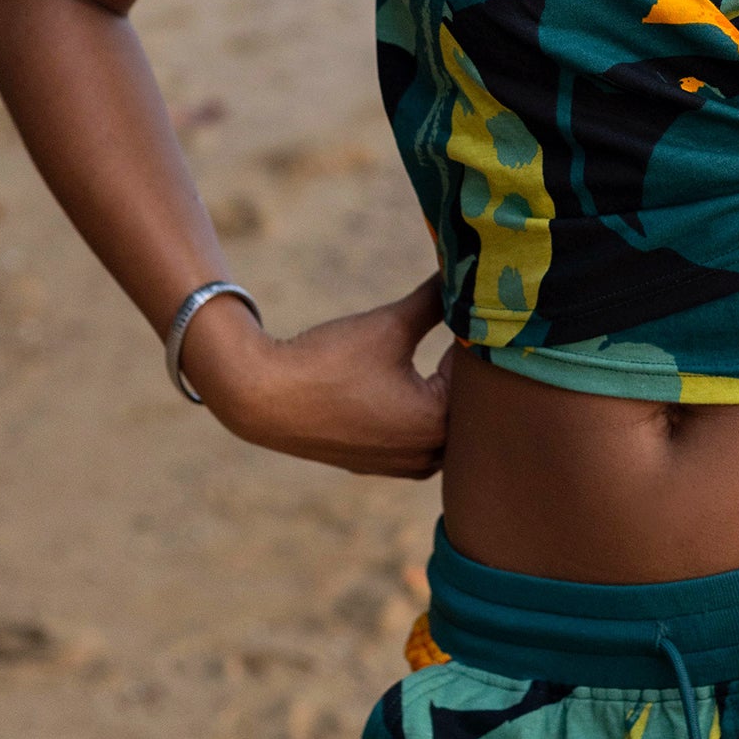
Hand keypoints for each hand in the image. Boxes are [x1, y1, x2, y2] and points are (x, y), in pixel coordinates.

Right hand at [182, 274, 452, 475]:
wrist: (261, 398)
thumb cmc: (327, 362)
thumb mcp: (389, 324)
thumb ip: (433, 300)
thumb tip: (460, 272)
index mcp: (438, 423)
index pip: (477, 375)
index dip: (475, 338)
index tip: (472, 312)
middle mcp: (427, 455)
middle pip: (468, 409)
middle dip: (466, 370)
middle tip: (465, 329)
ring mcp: (402, 467)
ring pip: (446, 428)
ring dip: (448, 397)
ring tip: (443, 355)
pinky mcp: (378, 465)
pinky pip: (420, 441)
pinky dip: (424, 415)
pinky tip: (415, 386)